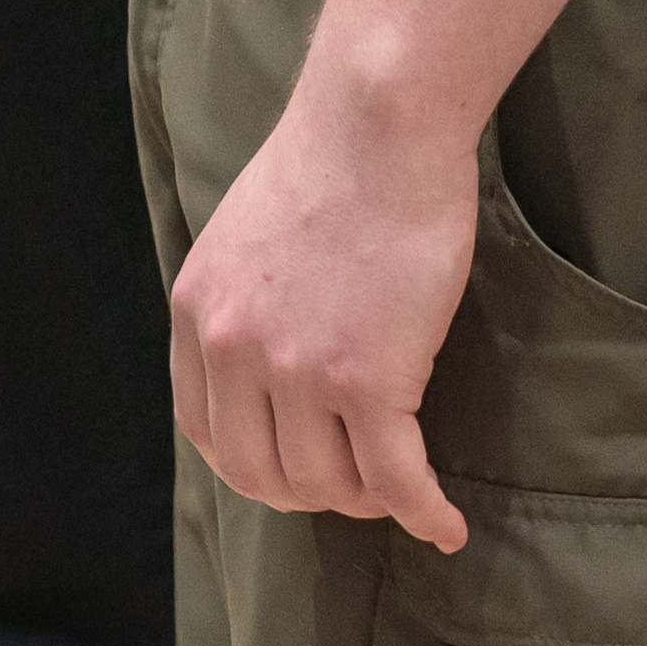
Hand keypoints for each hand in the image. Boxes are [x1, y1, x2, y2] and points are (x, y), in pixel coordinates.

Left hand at [168, 82, 473, 551]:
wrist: (380, 119)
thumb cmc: (334, 158)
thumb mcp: (245, 233)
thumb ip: (243, 302)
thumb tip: (268, 359)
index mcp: (200, 313)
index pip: (206, 433)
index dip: (254, 466)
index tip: (294, 470)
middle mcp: (236, 351)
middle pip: (261, 473)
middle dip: (309, 493)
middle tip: (353, 486)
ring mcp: (299, 370)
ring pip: (328, 483)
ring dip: (366, 498)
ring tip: (400, 488)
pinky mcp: (369, 379)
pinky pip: (394, 478)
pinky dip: (423, 513)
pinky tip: (446, 527)